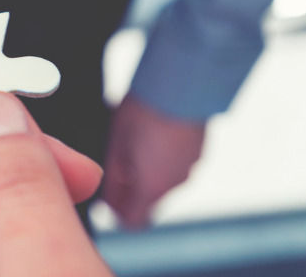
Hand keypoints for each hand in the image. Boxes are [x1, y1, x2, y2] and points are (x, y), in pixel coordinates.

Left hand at [103, 93, 205, 228]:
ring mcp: (191, 167)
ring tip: (133, 140)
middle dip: (130, 187)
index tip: (106, 198)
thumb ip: (113, 178)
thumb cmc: (145, 112)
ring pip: (164, 180)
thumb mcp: (117, 144)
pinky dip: (163, 157)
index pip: (134, 221)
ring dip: (147, 170)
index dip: (116, 213)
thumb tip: (108, 201)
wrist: (182, 84)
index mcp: (152, 187)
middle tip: (116, 161)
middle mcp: (175, 183)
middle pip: (148, 200)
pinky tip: (152, 133)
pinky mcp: (199, 150)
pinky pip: (177, 163)